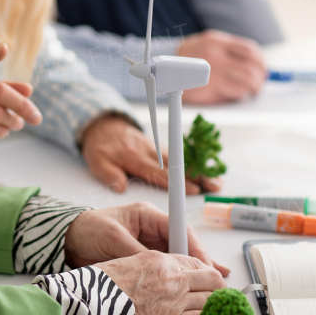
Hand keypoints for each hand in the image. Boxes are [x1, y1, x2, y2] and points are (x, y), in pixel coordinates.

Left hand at [63, 201, 230, 276]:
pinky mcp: (145, 261)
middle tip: (216, 279)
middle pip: (184, 245)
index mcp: (148, 215)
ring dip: (194, 272)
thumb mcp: (112, 238)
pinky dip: (180, 278)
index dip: (195, 247)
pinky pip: (167, 269)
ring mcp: (150, 245)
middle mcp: (153, 229)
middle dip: (201, 262)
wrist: (67, 240)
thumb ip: (135, 251)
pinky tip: (195, 287)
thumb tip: (158, 267)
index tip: (206, 264)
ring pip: (180, 258)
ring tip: (214, 286)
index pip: (179, 229)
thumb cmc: (88, 229)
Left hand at [80, 115, 220, 193]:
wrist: (103, 125)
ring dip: (201, 171)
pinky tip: (209, 171)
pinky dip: (195, 164)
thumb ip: (108, 174)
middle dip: (199, 176)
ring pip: (183, 161)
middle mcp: (150, 152)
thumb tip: (120, 187)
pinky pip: (180, 157)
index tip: (194, 189)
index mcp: (136, 158)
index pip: (160, 172)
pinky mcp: (159, 148)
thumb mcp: (97, 160)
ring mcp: (157, 149)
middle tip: (216, 186)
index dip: (178, 182)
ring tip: (218, 182)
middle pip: (178, 167)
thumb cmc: (102, 145)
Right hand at [95, 251, 227, 314]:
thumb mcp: (128, 263)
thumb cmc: (102, 285)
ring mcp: (175, 299)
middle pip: (210, 278)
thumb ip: (152, 266)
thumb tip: (163, 275)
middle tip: (219, 293)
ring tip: (218, 310)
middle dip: (217, 286)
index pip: (194, 261)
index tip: (208, 277)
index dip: (205, 270)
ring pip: (210, 299)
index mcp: (159, 259)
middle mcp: (172, 276)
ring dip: (216, 305)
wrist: (93, 305)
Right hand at [176, 30, 265, 103]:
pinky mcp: (207, 88)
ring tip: (252, 90)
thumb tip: (256, 64)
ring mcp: (211, 73)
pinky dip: (241, 94)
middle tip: (259, 83)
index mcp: (217, 41)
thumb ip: (230, 50)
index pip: (249, 50)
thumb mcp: (208, 43)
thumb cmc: (191, 56)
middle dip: (260, 78)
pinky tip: (236, 93)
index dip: (261, 61)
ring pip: (246, 82)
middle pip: (251, 68)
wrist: (165, 67)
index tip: (263, 69)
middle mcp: (215, 55)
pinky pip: (236, 92)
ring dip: (254, 88)